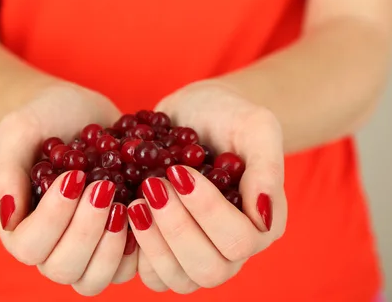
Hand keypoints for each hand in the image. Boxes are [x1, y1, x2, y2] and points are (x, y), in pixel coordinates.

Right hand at [0, 82, 136, 295]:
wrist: (80, 111)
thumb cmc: (43, 119)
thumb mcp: (19, 131)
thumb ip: (6, 170)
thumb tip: (8, 216)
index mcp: (18, 225)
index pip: (29, 246)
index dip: (53, 219)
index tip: (75, 176)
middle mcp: (49, 245)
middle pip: (64, 269)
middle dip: (86, 232)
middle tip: (104, 187)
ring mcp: (84, 248)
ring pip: (95, 279)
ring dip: (112, 246)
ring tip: (125, 203)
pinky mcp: (114, 242)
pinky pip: (127, 266)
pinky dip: (139, 245)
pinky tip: (145, 208)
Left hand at [129, 80, 286, 292]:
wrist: (195, 112)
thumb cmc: (230, 116)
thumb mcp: (256, 127)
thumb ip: (267, 167)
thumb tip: (262, 216)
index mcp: (262, 225)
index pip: (240, 241)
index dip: (207, 212)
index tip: (180, 172)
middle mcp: (233, 249)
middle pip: (209, 270)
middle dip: (176, 230)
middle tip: (152, 187)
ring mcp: (198, 253)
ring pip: (178, 279)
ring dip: (153, 244)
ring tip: (136, 202)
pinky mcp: (167, 249)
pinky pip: (150, 272)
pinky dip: (133, 249)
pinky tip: (124, 211)